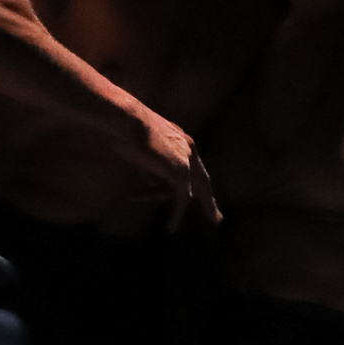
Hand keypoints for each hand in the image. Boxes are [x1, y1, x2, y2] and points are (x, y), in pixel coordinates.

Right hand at [136, 112, 222, 229]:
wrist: (126, 118)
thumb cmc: (126, 130)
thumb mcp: (142, 150)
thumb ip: (151, 166)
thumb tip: (150, 182)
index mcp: (180, 139)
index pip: (193, 166)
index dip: (196, 182)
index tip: (200, 194)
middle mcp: (188, 148)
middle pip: (203, 179)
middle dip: (209, 198)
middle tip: (217, 216)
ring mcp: (186, 158)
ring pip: (196, 189)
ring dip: (202, 206)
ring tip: (213, 221)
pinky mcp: (180, 170)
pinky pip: (181, 197)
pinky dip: (177, 213)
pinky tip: (172, 226)